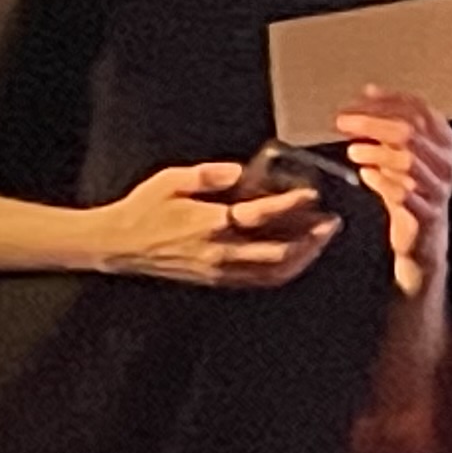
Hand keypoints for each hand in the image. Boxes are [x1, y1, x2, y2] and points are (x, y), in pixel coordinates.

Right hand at [89, 159, 340, 287]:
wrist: (120, 245)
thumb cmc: (144, 208)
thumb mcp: (171, 180)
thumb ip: (207, 174)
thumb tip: (240, 170)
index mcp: (210, 223)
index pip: (261, 215)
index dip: (291, 204)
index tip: (312, 194)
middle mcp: (220, 252)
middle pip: (279, 251)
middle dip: (310, 238)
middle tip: (331, 222)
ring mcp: (220, 270)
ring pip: (273, 272)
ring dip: (303, 258)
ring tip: (320, 241)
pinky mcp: (218, 280)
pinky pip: (259, 281)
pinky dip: (283, 272)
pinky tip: (296, 260)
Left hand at [336, 87, 451, 300]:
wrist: (421, 238)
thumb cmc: (409, 190)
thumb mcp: (401, 153)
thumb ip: (390, 124)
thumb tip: (368, 91)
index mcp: (447, 142)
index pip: (419, 110)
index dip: (385, 102)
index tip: (356, 101)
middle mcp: (448, 163)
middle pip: (409, 132)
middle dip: (371, 123)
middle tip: (343, 122)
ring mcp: (440, 190)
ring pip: (406, 161)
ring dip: (373, 152)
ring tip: (352, 151)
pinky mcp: (427, 214)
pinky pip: (402, 193)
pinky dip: (380, 180)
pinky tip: (366, 175)